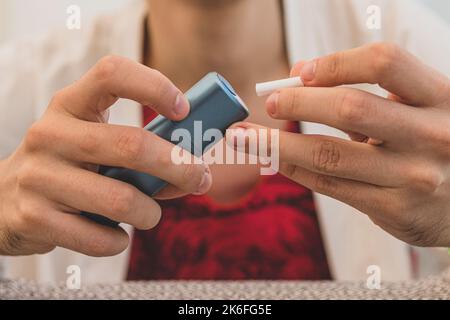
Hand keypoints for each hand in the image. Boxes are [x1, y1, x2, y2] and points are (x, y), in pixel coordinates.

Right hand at [0, 56, 211, 255]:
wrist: (4, 201)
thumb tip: (195, 169)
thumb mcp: (94, 141)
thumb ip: (139, 148)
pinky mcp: (34, 217)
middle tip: (200, 178)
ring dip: (150, 213)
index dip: (155, 86)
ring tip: (150, 215)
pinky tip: (120, 234)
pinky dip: (120, 240)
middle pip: (131, 144)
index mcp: (70, 104)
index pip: (112, 73)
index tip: (184, 111)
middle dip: (179, 166)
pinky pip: (99, 237)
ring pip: (121, 199)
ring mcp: (38, 176)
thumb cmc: (70, 167)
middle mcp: (50, 133)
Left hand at [233, 43, 449, 246]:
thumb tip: (300, 74)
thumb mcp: (419, 110)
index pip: (384, 62)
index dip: (336, 62)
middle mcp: (431, 135)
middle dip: (298, 102)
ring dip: (277, 143)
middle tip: (270, 101)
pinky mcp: (395, 209)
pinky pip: (330, 185)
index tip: (302, 71)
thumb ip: (368, 93)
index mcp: (441, 96)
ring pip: (329, 155)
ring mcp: (413, 176)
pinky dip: (294, 169)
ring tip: (245, 136)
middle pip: (350, 108)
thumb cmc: (435, 144)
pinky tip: (275, 159)